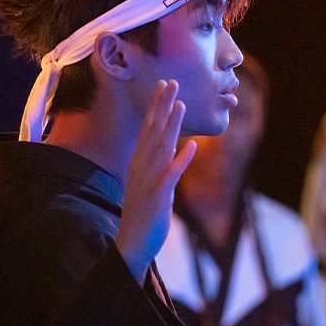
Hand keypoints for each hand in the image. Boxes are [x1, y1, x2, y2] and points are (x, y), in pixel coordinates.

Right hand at [115, 80, 195, 282]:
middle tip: (172, 82)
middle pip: (153, 130)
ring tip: (181, 105)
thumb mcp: (151, 184)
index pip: (148, 128)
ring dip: (171, 126)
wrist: (132, 244)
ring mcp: (149, 181)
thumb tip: (176, 146)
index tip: (165, 84)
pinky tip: (192, 146)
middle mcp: (141, 167)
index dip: (157, 106)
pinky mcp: (158, 196)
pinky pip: (171, 175)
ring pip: (161, 147)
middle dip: (163, 105)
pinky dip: (181, 160)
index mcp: (139, 163)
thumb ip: (162, 163)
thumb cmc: (144, 214)